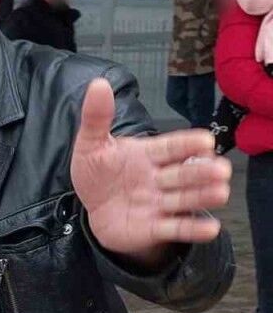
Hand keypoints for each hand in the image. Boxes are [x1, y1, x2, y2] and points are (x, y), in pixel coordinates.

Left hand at [71, 79, 230, 267]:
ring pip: (184, 199)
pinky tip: (210, 228)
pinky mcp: (154, 228)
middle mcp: (159, 178)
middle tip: (220, 168)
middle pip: (183, 174)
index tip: (205, 140)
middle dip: (201, 171)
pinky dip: (191, 228)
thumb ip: (96, 118)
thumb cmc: (99, 173)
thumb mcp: (91, 145)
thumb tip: (98, 84)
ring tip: (221, 192)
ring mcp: (159, 203)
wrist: (93, 210)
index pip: (171, 147)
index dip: (187, 144)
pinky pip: (175, 228)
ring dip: (202, 196)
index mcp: (148, 155)